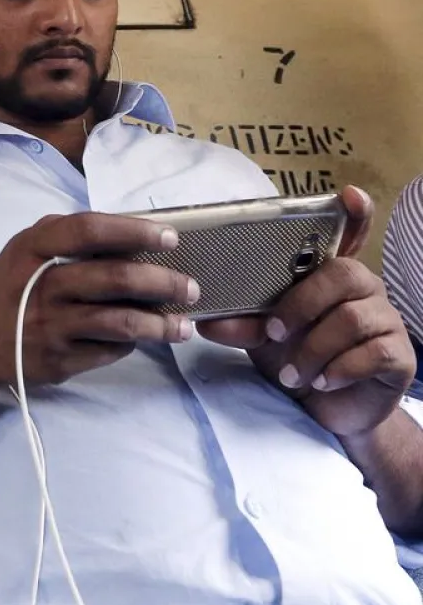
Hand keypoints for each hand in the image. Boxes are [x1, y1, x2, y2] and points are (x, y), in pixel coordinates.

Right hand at [0, 212, 195, 394]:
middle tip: (191, 288)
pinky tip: (142, 339)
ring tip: (183, 326)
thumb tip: (132, 233)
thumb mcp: (26, 250)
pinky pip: (108, 351)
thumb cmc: (9, 288)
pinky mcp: (57, 361)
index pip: (89, 230)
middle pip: (114, 279)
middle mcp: (40, 286)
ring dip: (160, 324)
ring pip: (119, 323)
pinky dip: (130, 344)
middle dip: (162, 283)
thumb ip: (68, 237)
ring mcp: (49, 327)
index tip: (170, 238)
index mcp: (33, 250)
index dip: (134, 232)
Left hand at [199, 186, 414, 436]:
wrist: (325, 411)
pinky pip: (372, 353)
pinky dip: (338, 369)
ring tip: (292, 374)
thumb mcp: (261, 339)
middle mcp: (363, 290)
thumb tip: (206, 320)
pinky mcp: (399, 354)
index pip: (351, 236)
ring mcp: (386, 320)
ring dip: (312, 349)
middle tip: (272, 333)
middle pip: (343, 274)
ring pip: (352, 318)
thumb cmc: (295, 359)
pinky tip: (322, 381)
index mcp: (330, 277)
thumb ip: (241, 323)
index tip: (349, 194)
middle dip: (300, 305)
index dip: (354, 215)